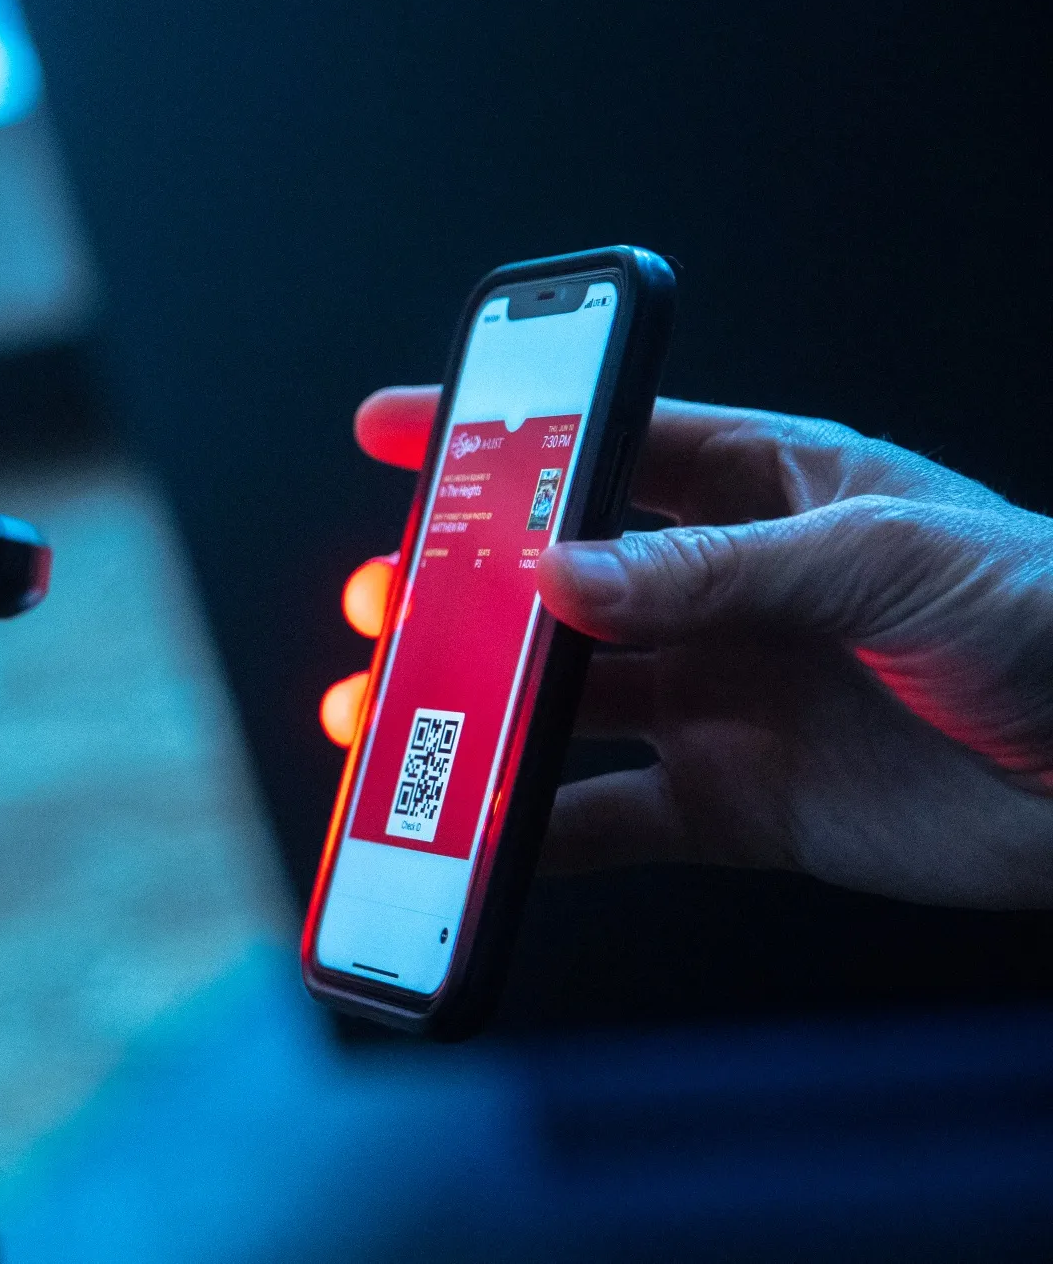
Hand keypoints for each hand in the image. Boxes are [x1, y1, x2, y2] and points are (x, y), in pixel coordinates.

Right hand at [339, 385, 1052, 908]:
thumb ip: (713, 569)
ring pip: (563, 702)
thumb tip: (559, 579)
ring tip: (384, 721)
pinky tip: (479, 834)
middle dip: (461, 592)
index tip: (393, 430)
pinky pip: (610, 819)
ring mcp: (727, 699)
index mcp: (770, 489)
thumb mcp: (882, 560)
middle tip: (381, 603)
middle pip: (560, 584)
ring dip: (473, 713)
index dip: (497, 436)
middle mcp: (731, 592)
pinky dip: (536, 832)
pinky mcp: (737, 805)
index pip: (606, 443)